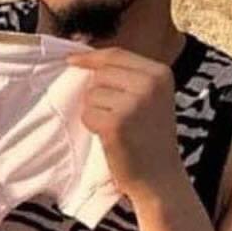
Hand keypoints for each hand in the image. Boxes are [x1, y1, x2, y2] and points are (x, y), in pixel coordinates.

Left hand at [68, 47, 185, 201]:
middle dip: (98, 92)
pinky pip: (87, 114)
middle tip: (117, 114)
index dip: (90, 56)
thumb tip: (81, 57)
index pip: (116, 54)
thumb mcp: (149, 96)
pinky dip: (92, 125)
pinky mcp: (115, 123)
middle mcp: (149, 84)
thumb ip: (125, 75)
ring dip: (96, 110)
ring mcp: (133, 103)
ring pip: (91, 94)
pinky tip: (110, 136)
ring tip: (118, 126)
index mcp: (160, 73)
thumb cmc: (149, 135)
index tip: (71, 59)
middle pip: (100, 73)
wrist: (159, 176)